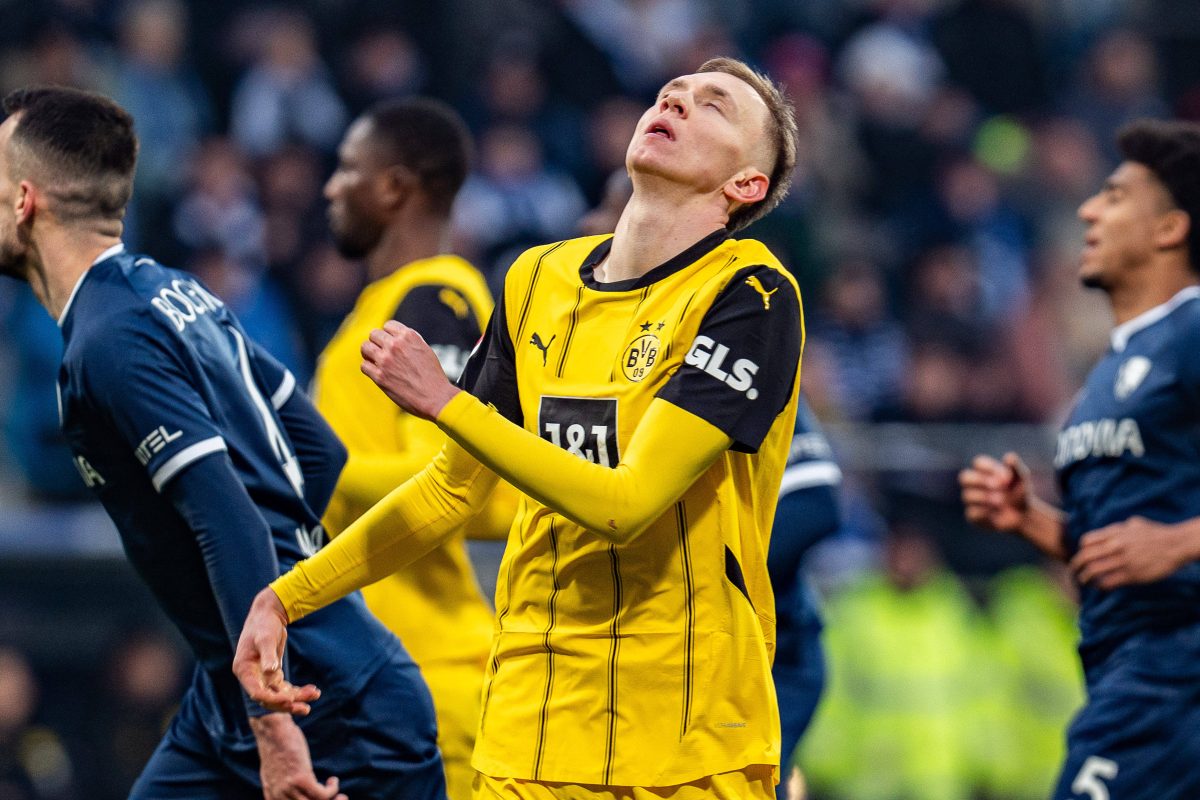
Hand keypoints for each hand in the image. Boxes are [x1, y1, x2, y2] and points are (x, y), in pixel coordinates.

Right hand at [233, 588, 319, 714]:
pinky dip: (297, 691)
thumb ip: (268, 655)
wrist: (268, 614)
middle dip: (287, 703)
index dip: (272, 699)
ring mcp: (262, 676)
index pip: (256, 692)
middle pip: (268, 698)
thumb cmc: (264, 624)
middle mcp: (251, 676)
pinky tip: (313, 691)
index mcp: (244, 669)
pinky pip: (284, 688)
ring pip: (278, 695)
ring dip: (296, 699)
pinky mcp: (272, 674)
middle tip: (306, 707)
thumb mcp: (266, 638)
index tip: (289, 701)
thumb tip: (270, 672)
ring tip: (314, 696)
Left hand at [251, 713, 346, 799]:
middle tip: (339, 799)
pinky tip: (333, 780)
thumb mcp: (275, 770)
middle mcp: (279, 796)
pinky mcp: (301, 778)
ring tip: (341, 796)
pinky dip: (332, 789)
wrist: (272, 730)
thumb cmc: (276, 744)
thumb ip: (281, 783)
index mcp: (271, 795)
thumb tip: (292, 787)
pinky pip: (322, 795)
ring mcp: (289, 788)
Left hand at [361, 321, 459, 420]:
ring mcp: (386, 360)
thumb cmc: (432, 376)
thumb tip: (395, 339)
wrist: (435, 397)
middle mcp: (395, 345)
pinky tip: (376, 372)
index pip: (388, 325)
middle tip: (380, 351)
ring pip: (365, 347)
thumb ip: (409, 342)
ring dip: (368, 353)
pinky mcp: (379, 376)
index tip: (389, 342)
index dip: (388, 334)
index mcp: (409, 336)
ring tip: (374, 360)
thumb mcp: (425, 350)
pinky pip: (364, 365)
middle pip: (374, 334)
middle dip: (377, 342)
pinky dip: (369, 368)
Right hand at [959, 452, 1032, 533]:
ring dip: (986, 497)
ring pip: (967, 495)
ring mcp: (972, 501)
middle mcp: (974, 485)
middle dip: (981, 481)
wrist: (1024, 515)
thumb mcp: (1022, 478)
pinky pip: (972, 512)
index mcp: (984, 471)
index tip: (1007, 478)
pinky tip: (996, 513)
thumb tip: (1008, 457)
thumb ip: (1015, 467)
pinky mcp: (973, 516)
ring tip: (1002, 501)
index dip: (990, 468)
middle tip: (998, 486)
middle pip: (964, 477)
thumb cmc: (1020, 493)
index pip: (978, 463)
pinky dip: (985, 512)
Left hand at [1071, 516, 1187, 588]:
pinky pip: (1108, 583)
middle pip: (1085, 557)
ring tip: (1083, 582)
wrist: (1176, 545)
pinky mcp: (1132, 575)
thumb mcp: (1135, 524)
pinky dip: (1100, 586)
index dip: (1081, 550)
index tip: (1082, 557)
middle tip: (1074, 573)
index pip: (1086, 542)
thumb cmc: (1157, 533)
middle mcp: (1115, 546)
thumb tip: (1110, 531)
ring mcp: (1123, 561)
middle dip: (1075, 567)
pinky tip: (1099, 587)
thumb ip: (1119, 527)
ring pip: (1093, 571)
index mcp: (1114, 533)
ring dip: (1084, 579)